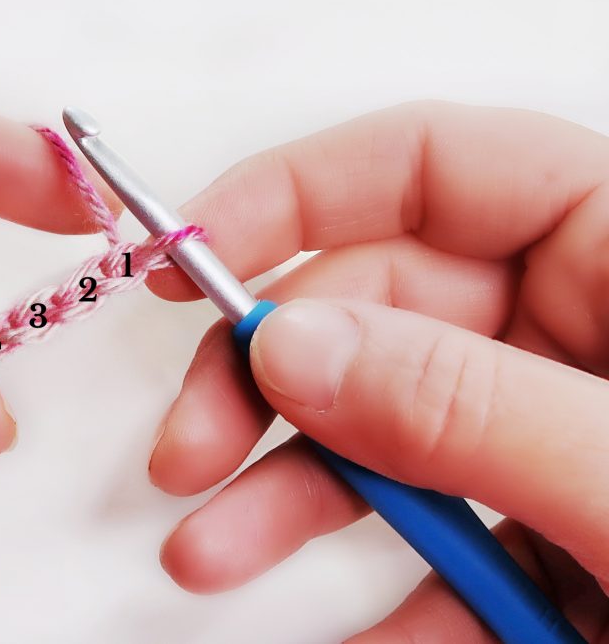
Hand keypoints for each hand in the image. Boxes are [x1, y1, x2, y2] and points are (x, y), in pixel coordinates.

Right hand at [146, 101, 608, 639]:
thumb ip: (472, 406)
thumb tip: (292, 341)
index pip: (441, 164)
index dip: (301, 192)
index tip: (192, 253)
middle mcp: (591, 326)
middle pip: (383, 304)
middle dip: (268, 380)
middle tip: (191, 451)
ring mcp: (565, 432)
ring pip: (391, 426)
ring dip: (293, 494)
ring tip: (211, 551)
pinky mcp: (560, 528)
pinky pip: (449, 537)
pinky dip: (390, 595)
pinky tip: (348, 639)